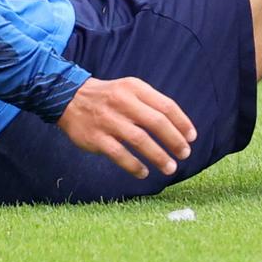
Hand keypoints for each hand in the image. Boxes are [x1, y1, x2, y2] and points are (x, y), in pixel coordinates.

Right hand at [56, 76, 196, 179]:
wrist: (69, 98)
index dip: (182, 123)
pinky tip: (144, 173)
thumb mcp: (130, 89)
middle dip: (174, 140)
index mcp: (135, 88)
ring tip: (170, 168)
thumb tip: (178, 127)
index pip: (166, 105)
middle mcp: (123, 102)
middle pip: (156, 122)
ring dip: (158, 156)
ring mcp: (108, 120)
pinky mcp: (96, 138)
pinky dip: (134, 165)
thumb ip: (151, 103)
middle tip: (185, 154)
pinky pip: (119, 154)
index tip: (192, 137)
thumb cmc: (109, 97)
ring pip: (139, 140)